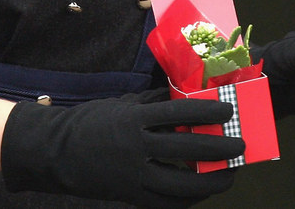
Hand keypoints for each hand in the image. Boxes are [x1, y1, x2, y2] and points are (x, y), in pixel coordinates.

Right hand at [1, 90, 244, 207]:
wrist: (55, 153)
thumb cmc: (92, 122)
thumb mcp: (122, 105)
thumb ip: (155, 103)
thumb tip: (189, 97)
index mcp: (133, 120)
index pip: (179, 113)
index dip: (208, 113)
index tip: (229, 113)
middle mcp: (135, 148)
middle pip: (187, 150)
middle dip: (219, 149)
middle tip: (240, 147)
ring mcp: (132, 176)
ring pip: (181, 186)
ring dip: (211, 182)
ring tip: (228, 175)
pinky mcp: (129, 196)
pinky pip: (165, 204)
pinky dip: (188, 201)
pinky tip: (202, 194)